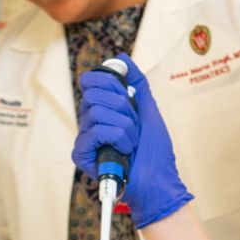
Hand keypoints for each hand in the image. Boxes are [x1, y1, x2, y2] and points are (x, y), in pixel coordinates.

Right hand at [73, 54, 193, 226]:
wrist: (158, 180)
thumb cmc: (154, 151)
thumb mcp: (148, 109)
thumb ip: (136, 82)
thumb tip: (122, 58)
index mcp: (103, 108)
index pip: (92, 79)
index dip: (111, 84)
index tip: (127, 99)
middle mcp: (90, 120)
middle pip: (94, 93)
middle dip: (123, 108)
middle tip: (133, 125)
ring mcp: (85, 137)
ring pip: (98, 111)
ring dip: (125, 127)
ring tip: (131, 142)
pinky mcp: (82, 154)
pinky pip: (97, 131)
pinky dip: (118, 139)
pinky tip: (124, 151)